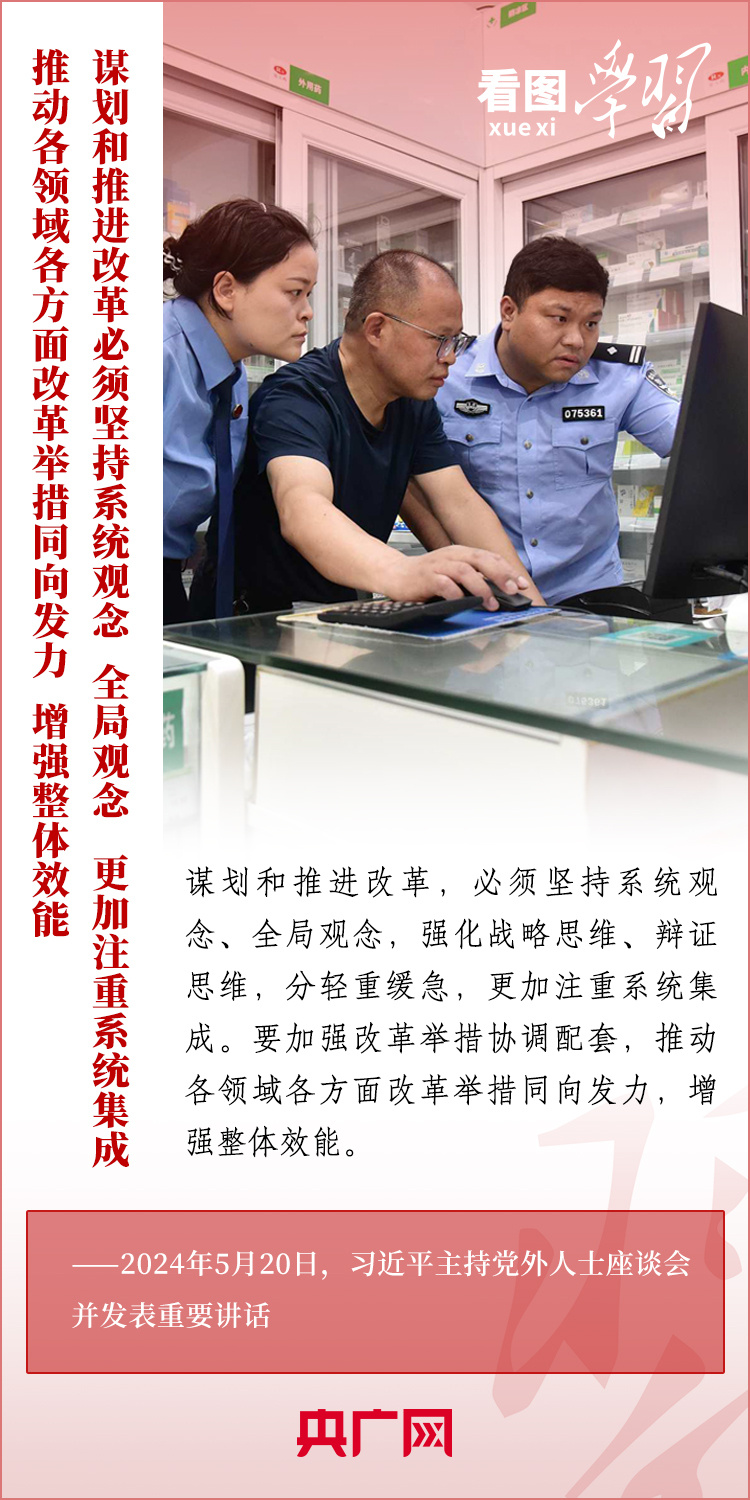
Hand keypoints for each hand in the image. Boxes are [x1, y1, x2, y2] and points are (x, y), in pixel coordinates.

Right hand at [385, 546, 541, 609]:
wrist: (396, 574)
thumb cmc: (427, 576)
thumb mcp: (454, 572)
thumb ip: (474, 577)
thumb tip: (500, 590)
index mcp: (462, 553)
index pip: (490, 558)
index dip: (508, 571)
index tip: (522, 585)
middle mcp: (452, 556)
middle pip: (482, 560)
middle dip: (500, 575)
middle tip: (513, 590)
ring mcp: (439, 566)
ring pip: (466, 571)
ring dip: (481, 588)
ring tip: (491, 603)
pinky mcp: (426, 578)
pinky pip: (444, 584)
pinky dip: (456, 594)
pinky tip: (463, 603)